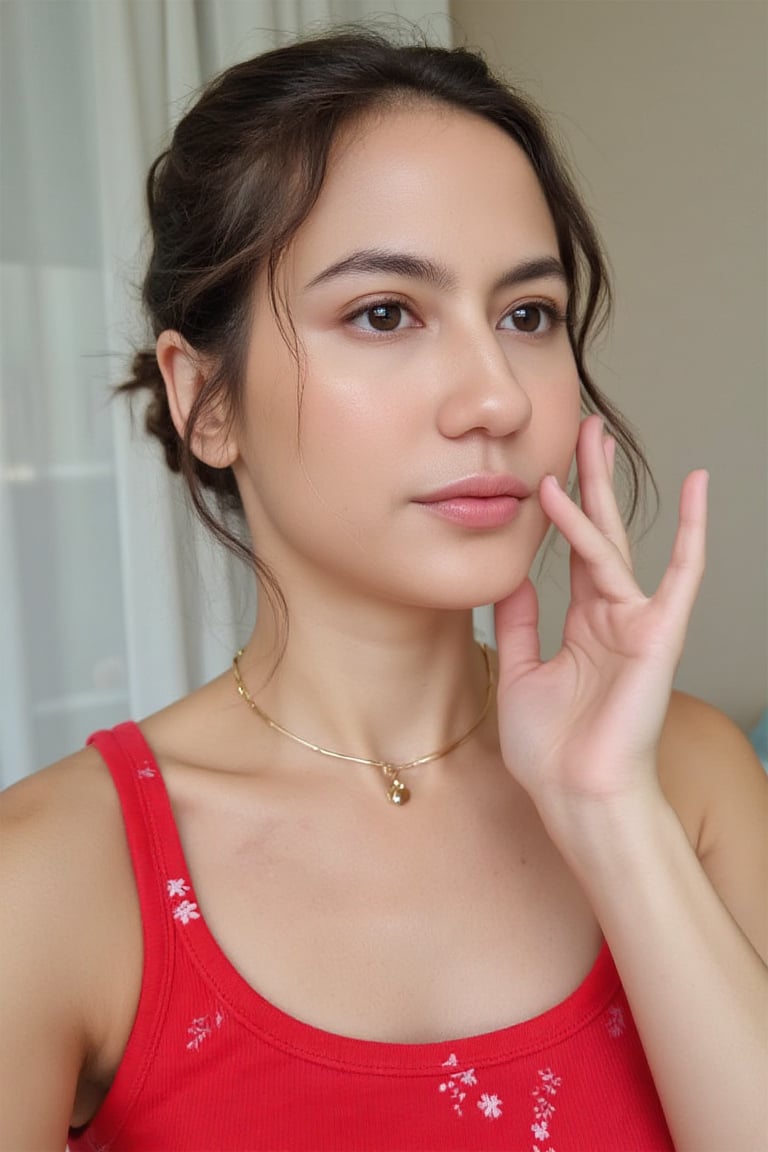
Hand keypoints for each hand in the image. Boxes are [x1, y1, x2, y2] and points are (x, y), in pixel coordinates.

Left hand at [493, 414, 707, 828]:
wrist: (575, 795)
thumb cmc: (550, 750)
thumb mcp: (517, 673)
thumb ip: (517, 622)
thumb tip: (513, 577)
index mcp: (581, 627)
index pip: (573, 555)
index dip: (562, 513)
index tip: (551, 470)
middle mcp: (611, 617)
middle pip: (599, 534)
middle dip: (590, 483)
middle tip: (585, 432)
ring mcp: (636, 622)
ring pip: (616, 543)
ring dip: (601, 492)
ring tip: (589, 440)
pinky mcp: (659, 633)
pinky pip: (681, 573)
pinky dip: (692, 529)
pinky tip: (697, 484)